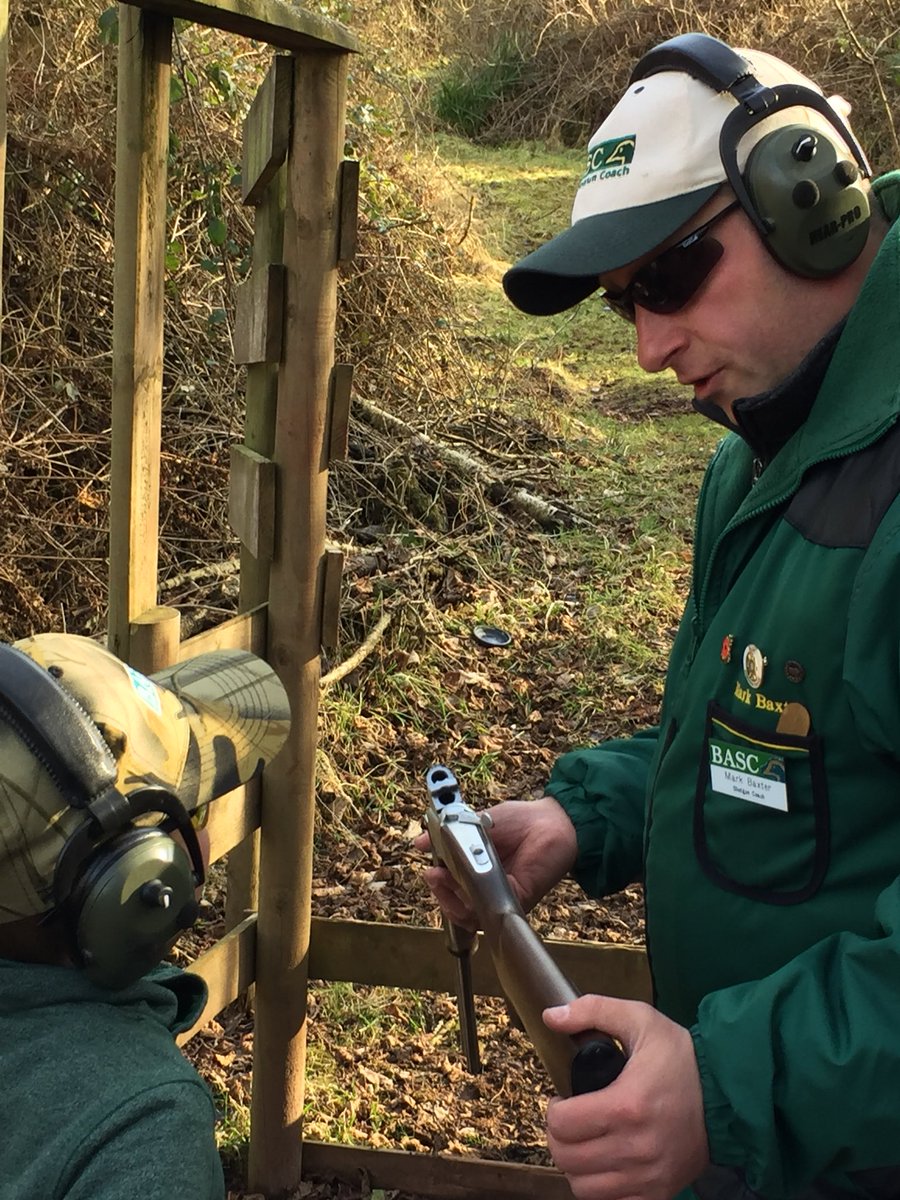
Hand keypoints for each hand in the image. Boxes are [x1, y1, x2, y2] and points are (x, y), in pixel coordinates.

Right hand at [413, 795, 577, 926]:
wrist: (554, 821)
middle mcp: (487, 888)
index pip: (450, 888)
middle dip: (440, 894)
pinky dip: (473, 904)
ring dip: (452, 901)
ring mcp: (500, 897)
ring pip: (469, 915)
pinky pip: (489, 912)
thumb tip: (419, 841)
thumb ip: (450, 833)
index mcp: (477, 871)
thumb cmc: (521, 821)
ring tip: (443, 880)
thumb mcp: (477, 823)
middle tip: (433, 876)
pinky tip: (464, 888)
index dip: (438, 884)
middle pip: (456, 906)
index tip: (429, 869)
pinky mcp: (516, 901)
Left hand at [543, 995, 708, 1199]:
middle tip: (570, 1121)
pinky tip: (605, 1164)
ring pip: (584, 1187)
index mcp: (626, 1104)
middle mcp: (636, 1147)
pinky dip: (600, 1188)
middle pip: (567, 1158)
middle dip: (560, 1137)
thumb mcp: (639, 1019)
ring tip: (585, 1142)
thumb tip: (551, 1016)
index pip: (562, 1125)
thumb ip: (592, 1010)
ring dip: (576, 1165)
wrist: (727, 1094)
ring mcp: (648, 1175)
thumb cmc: (681, 1057)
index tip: (562, 1101)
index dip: (554, 1110)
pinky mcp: (659, 1192)